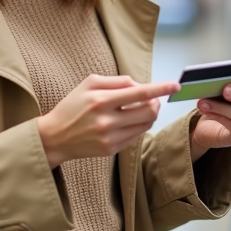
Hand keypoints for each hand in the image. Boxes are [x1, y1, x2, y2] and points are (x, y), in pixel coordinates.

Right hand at [37, 74, 179, 168]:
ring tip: (138, 109)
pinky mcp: (111, 150)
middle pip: (148, 111)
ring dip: (148, 115)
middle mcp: (107, 120)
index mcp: (101, 100)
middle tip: (152, 99)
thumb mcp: (89, 84)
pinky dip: (137, 126)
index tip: (175, 85)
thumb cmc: (72, 106)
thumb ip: (116, 81)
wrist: (55, 137)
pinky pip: (136, 136)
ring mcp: (110, 137)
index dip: (160, 88)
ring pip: (145, 125)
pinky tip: (127, 121)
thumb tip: (139, 84)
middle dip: (156, 103)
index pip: (139, 93)